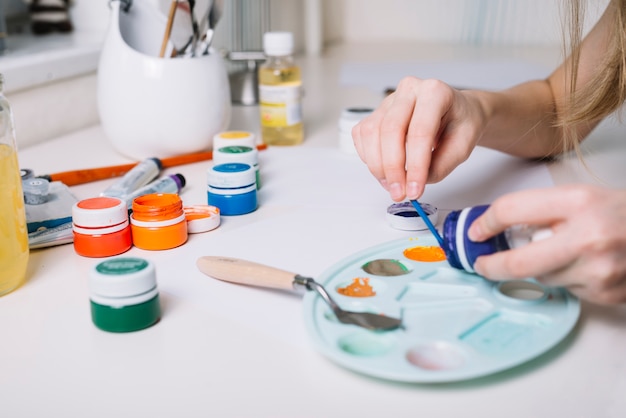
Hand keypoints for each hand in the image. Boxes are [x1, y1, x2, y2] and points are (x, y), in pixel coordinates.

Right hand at [351, 77, 486, 200]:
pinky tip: (384, 171)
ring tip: (393, 185)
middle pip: (390, 130)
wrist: (456, 112)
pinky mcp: (376, 112)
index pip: (420, 131)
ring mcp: (389, 100)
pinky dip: (369, 158)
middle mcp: (409, 90)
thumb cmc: (461, 124)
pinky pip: (362, 136)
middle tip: (399, 193)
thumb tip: (413, 182)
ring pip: (371, 133)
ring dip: (378, 166)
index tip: (415, 191)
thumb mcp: (463, 147)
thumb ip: (440, 166)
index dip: (415, 166)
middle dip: (392, 168)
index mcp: (435, 92)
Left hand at [468, 185, 625, 304]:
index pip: (512, 210)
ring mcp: (598, 270)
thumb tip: (498, 228)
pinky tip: (584, 265)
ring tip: (558, 252)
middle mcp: (588, 237)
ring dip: (537, 269)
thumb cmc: (621, 212)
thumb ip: (540, 211)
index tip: (477, 231)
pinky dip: (565, 279)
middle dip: (491, 266)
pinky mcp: (605, 293)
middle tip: (481, 264)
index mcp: (578, 203)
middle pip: (518, 263)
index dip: (486, 222)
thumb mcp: (580, 197)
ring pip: (541, 278)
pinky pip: (566, 290)